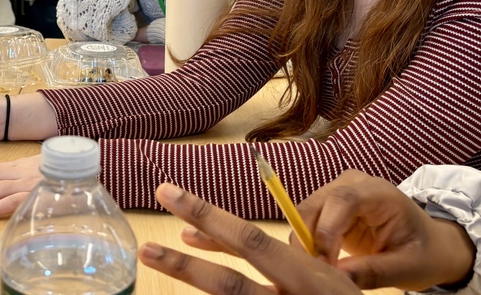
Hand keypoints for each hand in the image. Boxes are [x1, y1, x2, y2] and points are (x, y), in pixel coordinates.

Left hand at [139, 183, 360, 294]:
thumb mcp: (335, 279)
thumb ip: (293, 262)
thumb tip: (241, 240)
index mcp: (307, 276)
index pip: (250, 241)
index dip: (207, 217)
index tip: (172, 194)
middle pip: (228, 286)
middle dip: (183, 265)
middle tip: (145, 249)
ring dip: (191, 281)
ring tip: (154, 260)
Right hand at [298, 170, 474, 290]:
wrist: (430, 246)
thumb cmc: (423, 253)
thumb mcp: (406, 268)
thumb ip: (372, 271)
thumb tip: (336, 277)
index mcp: (379, 193)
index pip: (342, 201)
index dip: (325, 231)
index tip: (324, 265)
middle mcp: (353, 184)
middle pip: (316, 203)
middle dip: (308, 238)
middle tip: (313, 272)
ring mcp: (339, 192)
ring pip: (306, 212)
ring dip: (304, 241)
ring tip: (317, 270)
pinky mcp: (330, 207)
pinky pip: (307, 222)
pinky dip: (306, 242)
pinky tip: (318, 262)